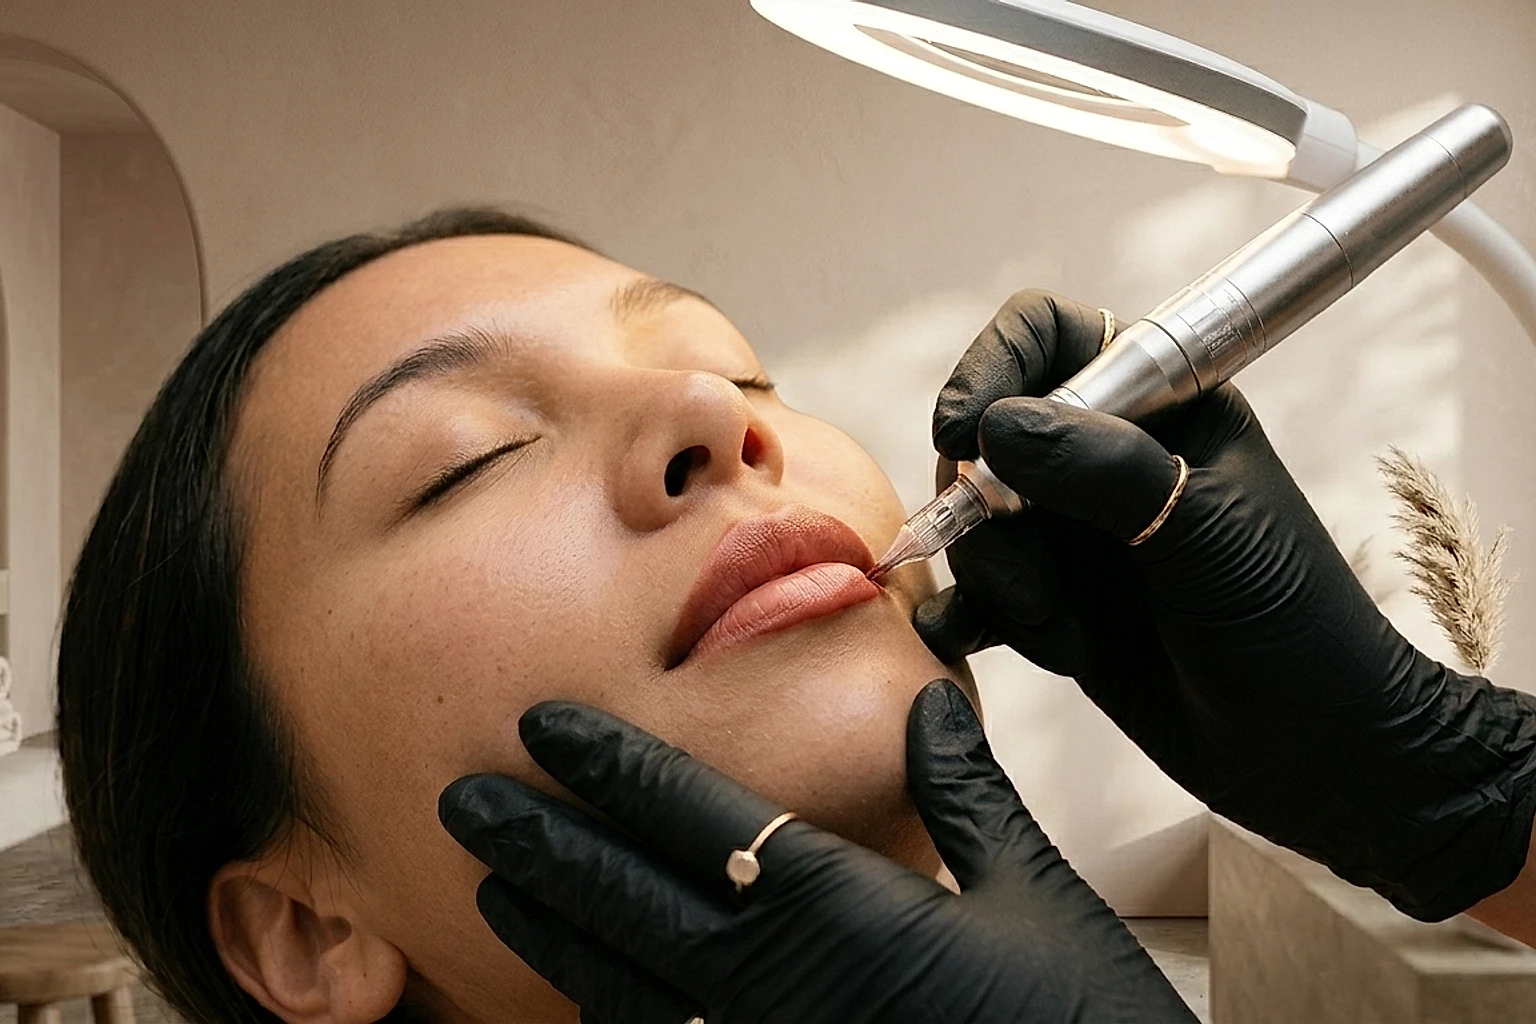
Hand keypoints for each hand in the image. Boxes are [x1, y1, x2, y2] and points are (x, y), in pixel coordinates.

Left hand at [439, 680, 1193, 1023]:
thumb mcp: (1036, 901)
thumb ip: (968, 797)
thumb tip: (925, 708)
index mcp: (844, 917)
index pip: (699, 821)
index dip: (615, 769)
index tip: (548, 727)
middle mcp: (781, 989)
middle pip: (632, 902)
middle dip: (542, 843)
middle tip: (462, 799)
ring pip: (626, 989)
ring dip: (551, 932)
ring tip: (492, 885)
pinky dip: (611, 1019)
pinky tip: (579, 998)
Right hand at [915, 288, 1535, 920]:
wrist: (1315, 754)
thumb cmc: (1292, 626)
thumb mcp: (1206, 531)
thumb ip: (1101, 468)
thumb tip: (993, 427)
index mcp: (1162, 404)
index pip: (1046, 337)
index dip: (992, 370)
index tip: (964, 435)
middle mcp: (1107, 456)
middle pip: (987, 433)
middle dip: (987, 506)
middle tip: (1032, 575)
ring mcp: (1075, 531)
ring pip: (974, 518)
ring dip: (996, 578)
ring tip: (1058, 632)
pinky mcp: (1053, 600)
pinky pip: (974, 586)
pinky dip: (971, 613)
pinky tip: (986, 642)